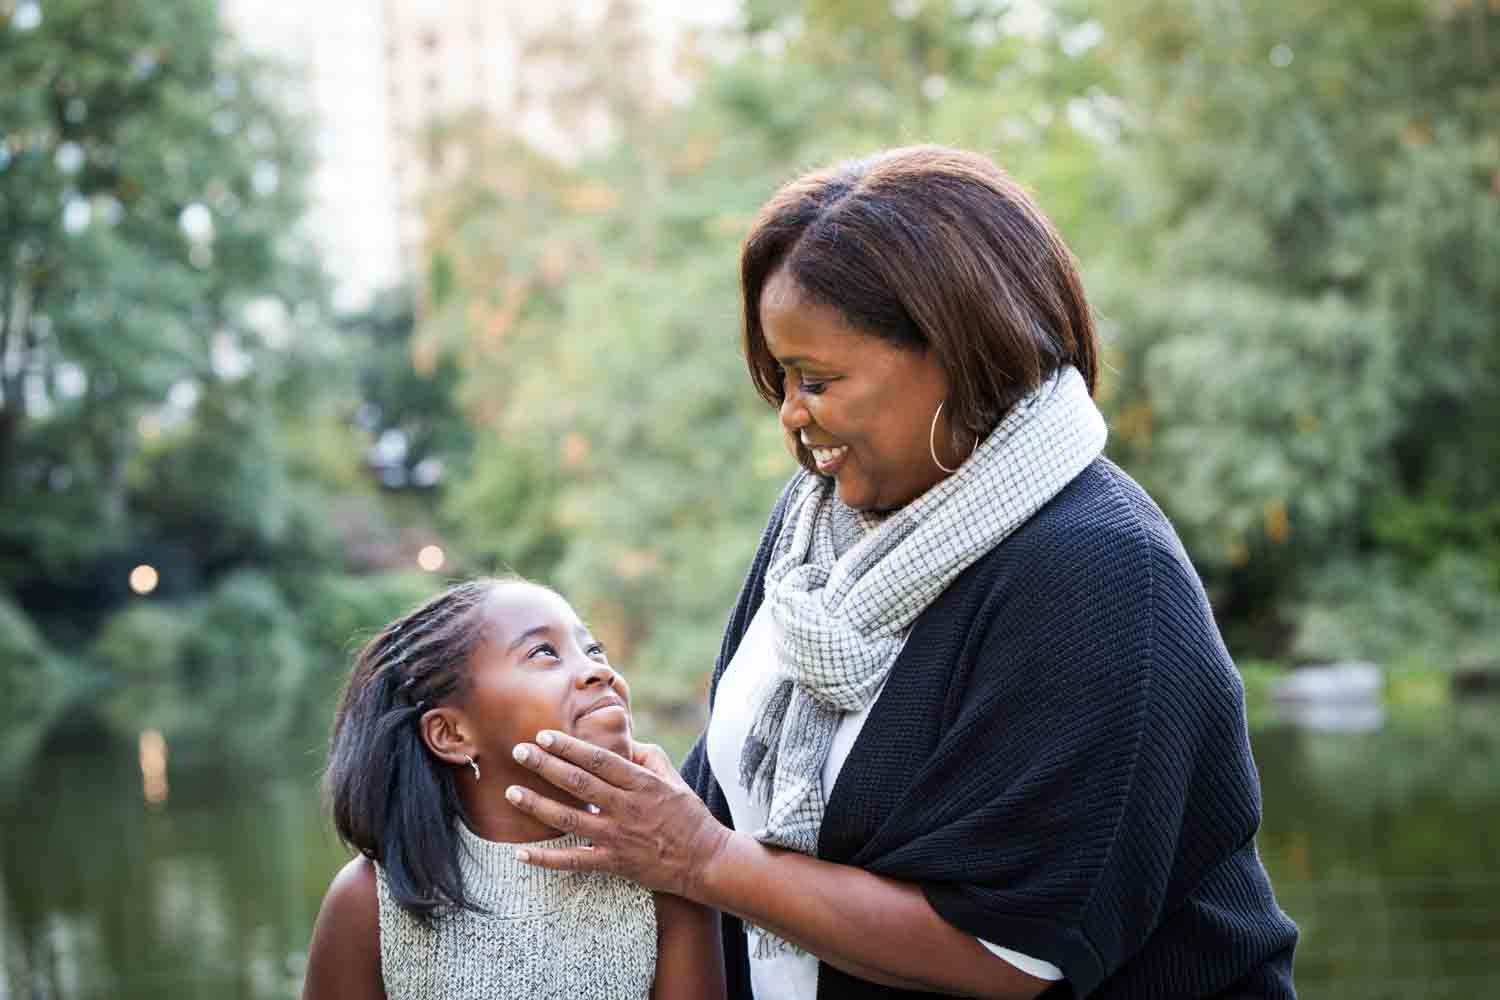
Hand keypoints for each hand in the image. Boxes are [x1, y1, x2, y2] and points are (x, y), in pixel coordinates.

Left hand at [506, 731, 731, 899]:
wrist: (705, 861)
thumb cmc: (689, 816)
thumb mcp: (673, 778)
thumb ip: (646, 757)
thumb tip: (622, 741)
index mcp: (641, 783)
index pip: (599, 759)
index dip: (569, 746)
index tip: (544, 736)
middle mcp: (626, 807)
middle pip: (578, 783)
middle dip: (545, 765)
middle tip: (518, 752)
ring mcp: (617, 836)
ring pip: (570, 819)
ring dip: (537, 805)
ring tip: (511, 793)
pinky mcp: (613, 862)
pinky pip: (573, 861)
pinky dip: (545, 859)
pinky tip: (521, 853)